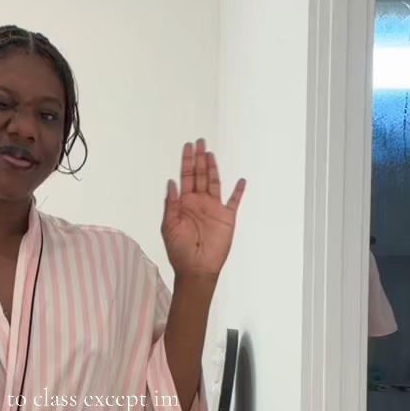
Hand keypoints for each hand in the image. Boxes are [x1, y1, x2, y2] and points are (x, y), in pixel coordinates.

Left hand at [161, 141, 244, 281]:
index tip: (188, 146)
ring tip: (211, 153)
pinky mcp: (227, 218)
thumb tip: (171, 182)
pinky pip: (234, 201)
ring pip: (214, 182)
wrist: (196, 269)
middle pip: (200, 175)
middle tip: (200, 141)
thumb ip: (171, 204)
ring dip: (213, 168)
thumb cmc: (179, 251)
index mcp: (184, 203)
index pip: (185, 177)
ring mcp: (214, 209)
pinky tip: (240, 180)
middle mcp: (199, 203)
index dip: (187, 161)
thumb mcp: (168, 226)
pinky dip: (238, 191)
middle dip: (199, 158)